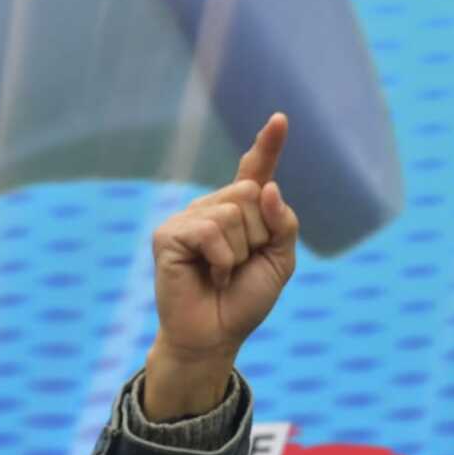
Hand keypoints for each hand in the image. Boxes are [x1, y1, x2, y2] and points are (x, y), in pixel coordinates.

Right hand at [144, 113, 299, 418]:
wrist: (216, 335)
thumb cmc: (244, 300)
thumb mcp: (280, 262)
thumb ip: (284, 225)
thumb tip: (268, 188)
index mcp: (241, 212)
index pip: (255, 172)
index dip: (267, 146)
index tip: (280, 119)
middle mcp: (213, 207)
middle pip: (254, 194)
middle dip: (259, 236)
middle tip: (240, 266)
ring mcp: (189, 217)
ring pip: (234, 212)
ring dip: (239, 253)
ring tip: (222, 274)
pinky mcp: (169, 233)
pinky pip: (210, 230)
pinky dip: (220, 259)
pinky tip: (208, 275)